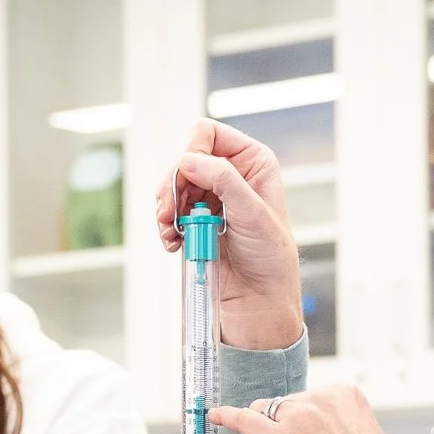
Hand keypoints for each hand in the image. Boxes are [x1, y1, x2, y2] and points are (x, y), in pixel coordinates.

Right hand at [152, 119, 305, 351]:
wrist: (259, 300)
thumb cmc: (269, 257)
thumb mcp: (251, 211)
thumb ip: (222, 179)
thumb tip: (187, 160)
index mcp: (253, 161)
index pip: (208, 133)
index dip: (192, 151)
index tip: (187, 177)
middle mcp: (232, 174)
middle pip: (185, 159)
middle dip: (173, 184)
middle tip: (168, 211)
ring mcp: (212, 198)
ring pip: (173, 185)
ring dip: (165, 207)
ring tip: (169, 230)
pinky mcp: (197, 220)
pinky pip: (169, 210)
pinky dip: (165, 224)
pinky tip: (172, 242)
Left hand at [211, 385, 415, 433]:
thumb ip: (343, 427)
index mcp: (344, 393)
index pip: (303, 403)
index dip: (304, 430)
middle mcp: (321, 397)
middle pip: (281, 409)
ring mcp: (300, 416)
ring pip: (264, 420)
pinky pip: (246, 422)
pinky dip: (227, 418)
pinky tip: (215, 416)